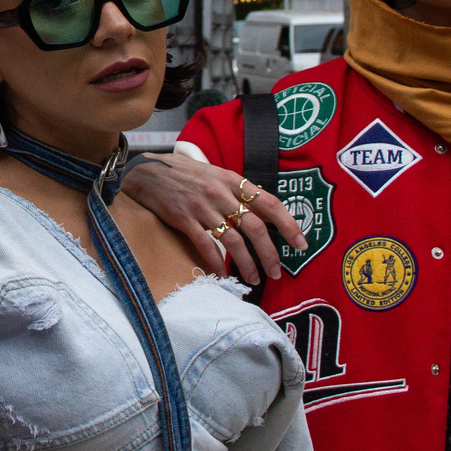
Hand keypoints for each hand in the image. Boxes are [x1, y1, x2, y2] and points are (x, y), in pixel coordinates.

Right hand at [121, 154, 305, 281]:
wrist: (149, 171)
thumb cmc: (185, 174)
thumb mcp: (216, 175)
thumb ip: (237, 192)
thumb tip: (261, 213)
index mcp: (233, 180)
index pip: (269, 203)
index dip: (288, 224)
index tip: (301, 244)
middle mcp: (221, 193)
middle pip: (255, 227)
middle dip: (269, 253)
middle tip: (276, 272)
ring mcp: (203, 207)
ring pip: (233, 241)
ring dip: (247, 264)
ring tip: (253, 279)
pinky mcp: (184, 219)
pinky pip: (206, 246)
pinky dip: (216, 263)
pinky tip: (222, 275)